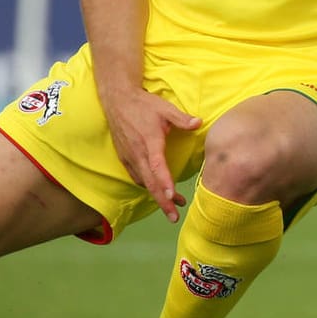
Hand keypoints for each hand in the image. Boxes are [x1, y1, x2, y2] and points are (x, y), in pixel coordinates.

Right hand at [102, 88, 201, 221]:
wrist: (117, 101)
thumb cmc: (143, 104)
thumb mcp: (165, 108)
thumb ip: (182, 119)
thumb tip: (199, 123)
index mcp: (149, 141)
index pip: (157, 165)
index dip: (164, 181)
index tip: (171, 196)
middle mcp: (137, 152)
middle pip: (150, 182)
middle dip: (162, 201)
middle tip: (174, 216)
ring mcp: (129, 157)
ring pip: (143, 182)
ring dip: (156, 195)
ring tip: (172, 204)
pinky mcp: (125, 157)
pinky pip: (136, 177)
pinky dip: (147, 186)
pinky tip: (156, 189)